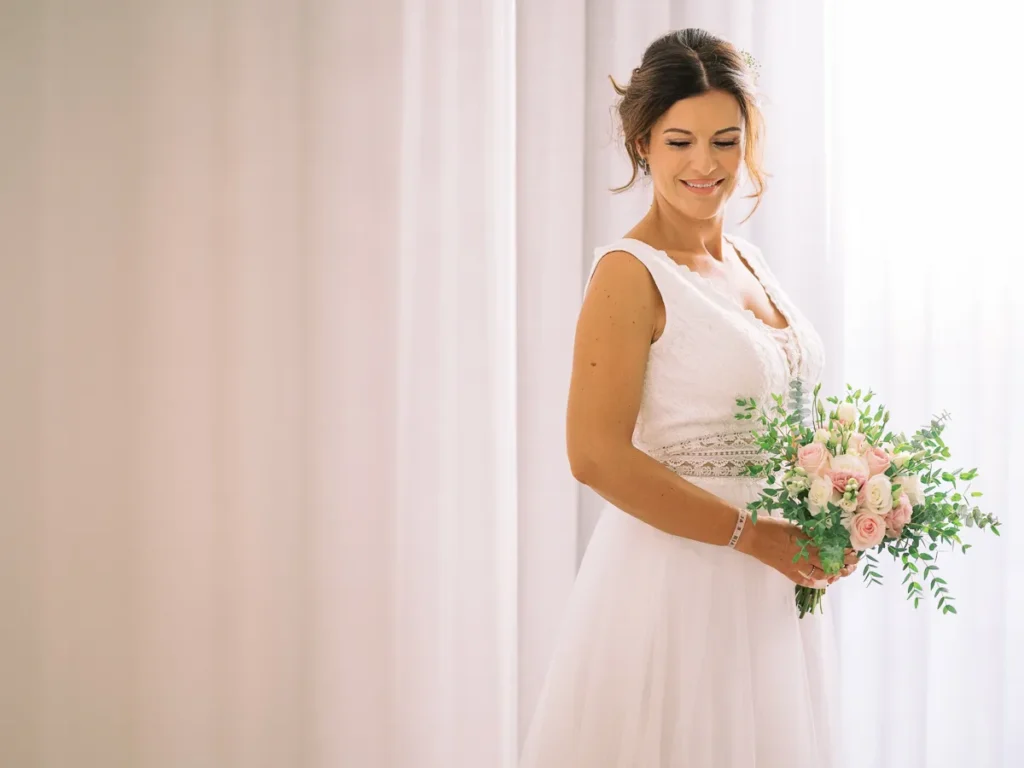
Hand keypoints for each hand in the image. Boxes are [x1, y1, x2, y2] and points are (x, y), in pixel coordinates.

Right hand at [735, 516, 858, 587]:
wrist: (750, 535)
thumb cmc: (770, 525)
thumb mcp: (792, 524)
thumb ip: (808, 531)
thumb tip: (822, 534)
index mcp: (805, 540)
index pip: (829, 548)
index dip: (843, 552)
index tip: (853, 552)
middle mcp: (803, 555)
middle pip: (828, 562)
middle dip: (843, 564)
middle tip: (852, 565)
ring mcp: (794, 565)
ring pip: (818, 573)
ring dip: (831, 574)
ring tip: (839, 573)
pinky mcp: (786, 570)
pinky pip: (801, 579)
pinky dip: (812, 582)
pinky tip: (820, 582)